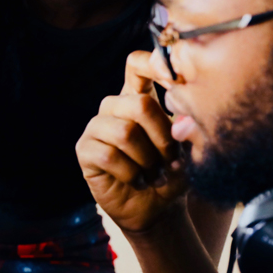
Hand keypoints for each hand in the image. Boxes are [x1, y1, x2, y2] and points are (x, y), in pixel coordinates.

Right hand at [76, 50, 187, 232]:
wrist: (157, 208)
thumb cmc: (172, 173)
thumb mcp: (187, 148)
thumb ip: (185, 127)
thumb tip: (181, 119)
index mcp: (138, 97)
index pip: (136, 65)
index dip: (152, 63)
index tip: (174, 80)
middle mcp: (115, 107)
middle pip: (140, 104)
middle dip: (163, 137)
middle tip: (170, 159)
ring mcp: (96, 127)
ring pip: (125, 132)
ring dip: (148, 159)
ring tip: (154, 173)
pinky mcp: (85, 150)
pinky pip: (108, 155)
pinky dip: (131, 173)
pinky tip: (137, 181)